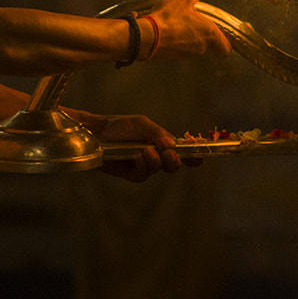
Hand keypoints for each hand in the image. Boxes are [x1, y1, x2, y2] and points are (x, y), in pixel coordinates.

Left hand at [67, 111, 188, 181]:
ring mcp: (144, 166)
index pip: (183, 151)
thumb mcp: (141, 123)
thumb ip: (157, 133)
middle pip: (174, 164)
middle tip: (169, 153)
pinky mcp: (131, 174)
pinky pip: (142, 175)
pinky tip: (137, 156)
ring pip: (159, 170)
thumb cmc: (120, 125)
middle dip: (174, 160)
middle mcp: (156, 155)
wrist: (97, 133)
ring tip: (146, 151)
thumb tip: (173, 145)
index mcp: (162, 142)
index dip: (194, 155)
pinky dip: (143, 165)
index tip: (199, 153)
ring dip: (155, 161)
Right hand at [144, 0, 231, 61]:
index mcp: (208, 34)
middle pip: (200, 32)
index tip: (219, 34)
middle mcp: (197, 46)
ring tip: (162, 3)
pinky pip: (170, 37)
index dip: (225, 40)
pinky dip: (164, 26)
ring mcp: (182, 52)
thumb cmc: (169, 17)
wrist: (145, 36)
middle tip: (179, 5)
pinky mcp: (168, 54)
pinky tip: (152, 12)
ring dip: (175, 18)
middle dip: (190, 17)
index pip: (224, 47)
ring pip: (183, 32)